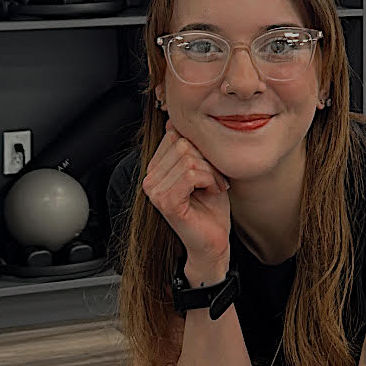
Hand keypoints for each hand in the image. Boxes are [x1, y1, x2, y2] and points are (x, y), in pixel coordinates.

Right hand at [142, 122, 230, 277]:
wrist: (212, 242)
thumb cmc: (210, 208)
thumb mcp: (203, 170)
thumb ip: (191, 148)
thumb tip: (175, 123)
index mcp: (154, 169)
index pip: (174, 135)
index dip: (200, 147)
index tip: (210, 167)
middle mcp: (149, 179)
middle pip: (182, 144)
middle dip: (207, 159)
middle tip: (215, 179)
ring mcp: (155, 191)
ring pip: (189, 158)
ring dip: (211, 172)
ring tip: (214, 187)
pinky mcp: (166, 202)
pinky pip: (191, 174)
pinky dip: (210, 180)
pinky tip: (213, 192)